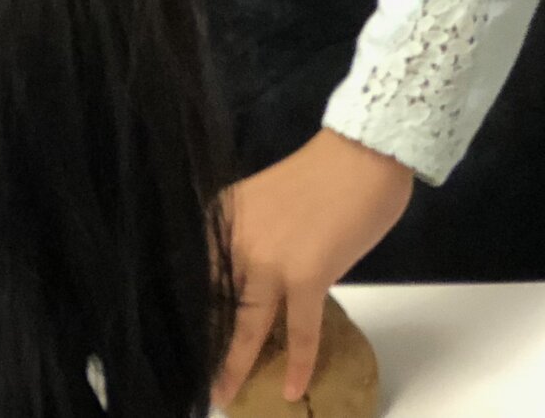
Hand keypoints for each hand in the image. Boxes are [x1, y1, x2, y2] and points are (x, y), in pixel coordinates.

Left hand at [212, 129, 413, 407]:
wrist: (364, 152)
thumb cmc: (323, 171)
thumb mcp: (263, 201)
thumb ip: (250, 238)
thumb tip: (250, 281)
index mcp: (223, 220)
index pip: (198, 277)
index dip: (188, 311)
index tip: (180, 339)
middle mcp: (237, 241)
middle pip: (215, 306)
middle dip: (205, 345)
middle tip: (196, 378)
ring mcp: (270, 261)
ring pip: (246, 326)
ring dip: (235, 365)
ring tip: (224, 396)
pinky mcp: (307, 276)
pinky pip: (300, 330)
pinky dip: (299, 362)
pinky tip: (292, 388)